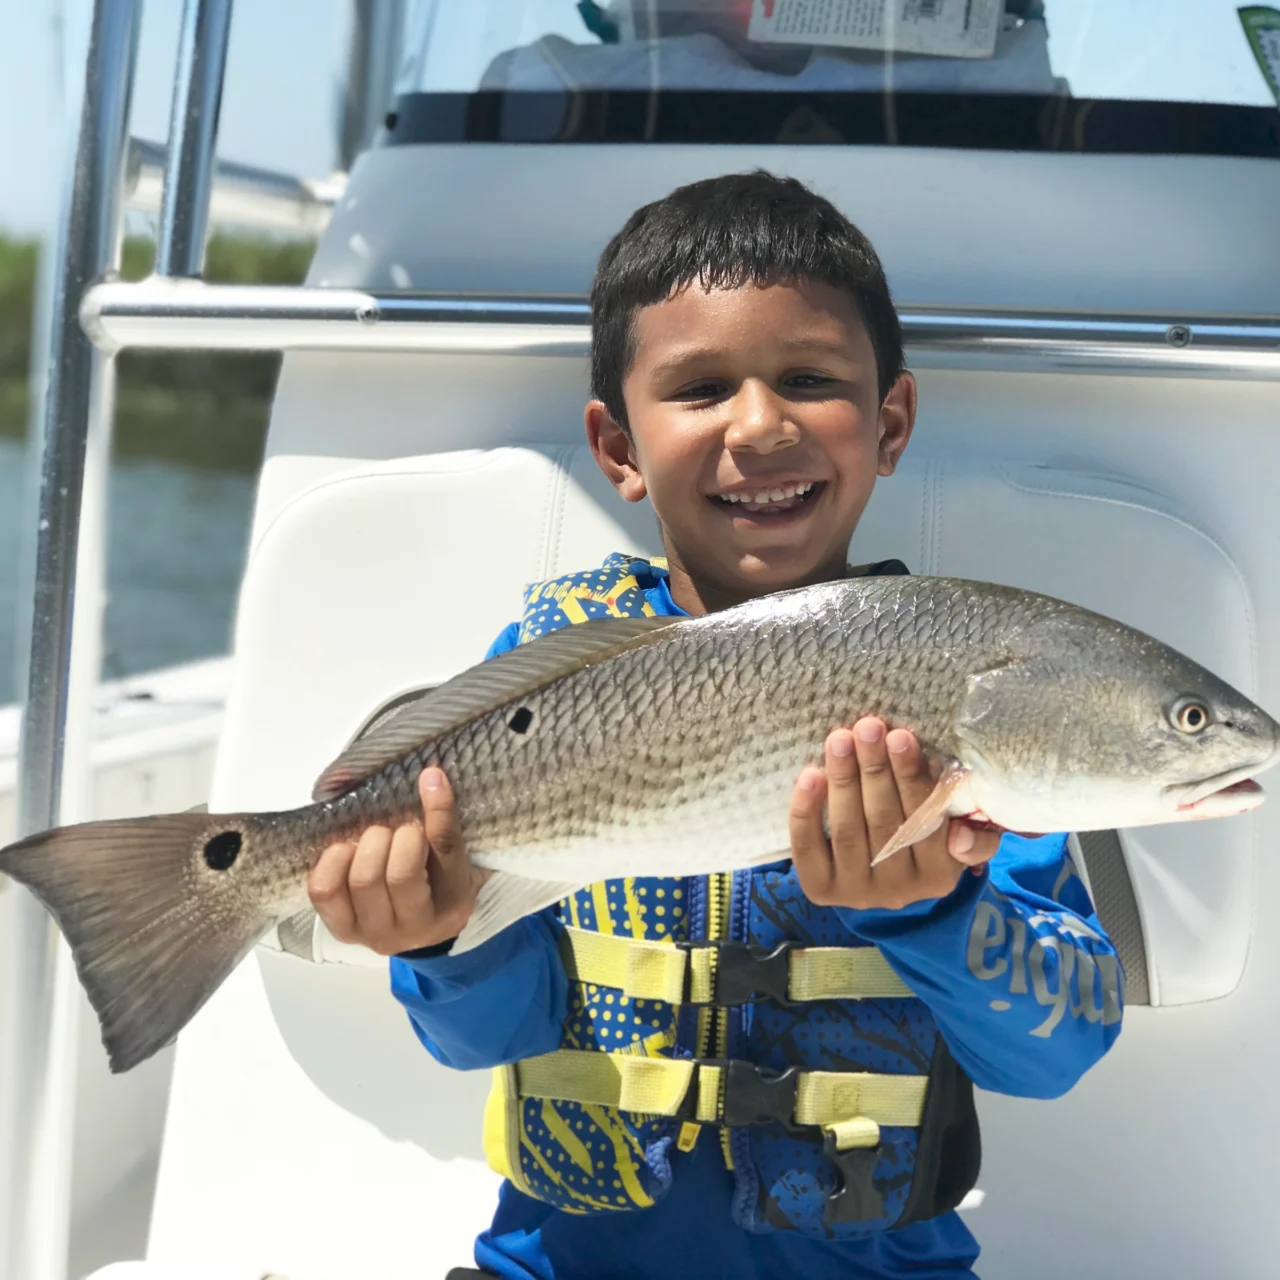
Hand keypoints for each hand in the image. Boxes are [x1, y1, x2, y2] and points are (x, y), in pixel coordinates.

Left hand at [308, 767, 484, 955]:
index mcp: (453, 904)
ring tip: (372, 841)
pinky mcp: (342, 931)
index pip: (446, 853)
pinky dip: (332, 861)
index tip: (430, 777)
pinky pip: (325, 890)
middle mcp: (415, 928)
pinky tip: (347, 851)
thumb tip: (429, 775)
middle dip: (395, 837)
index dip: (437, 811)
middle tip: (397, 830)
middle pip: (399, 874)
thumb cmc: (436, 884)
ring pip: (362, 880)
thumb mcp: (450, 860)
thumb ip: (441, 825)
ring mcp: (375, 933)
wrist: (417, 930)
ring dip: (365, 846)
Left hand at [790, 718, 999, 910]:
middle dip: (875, 769)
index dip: (912, 778)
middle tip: (867, 727)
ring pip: (848, 831)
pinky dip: (806, 811)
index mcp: (939, 874)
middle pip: (885, 822)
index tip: (900, 736)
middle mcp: (900, 890)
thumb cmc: (922, 839)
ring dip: (843, 780)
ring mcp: (857, 891)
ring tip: (840, 740)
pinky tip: (809, 776)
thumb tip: (961, 835)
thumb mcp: (957, 838)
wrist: (879, 881)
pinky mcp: (821, 889)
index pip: (926, 821)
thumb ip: (973, 833)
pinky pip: (809, 849)